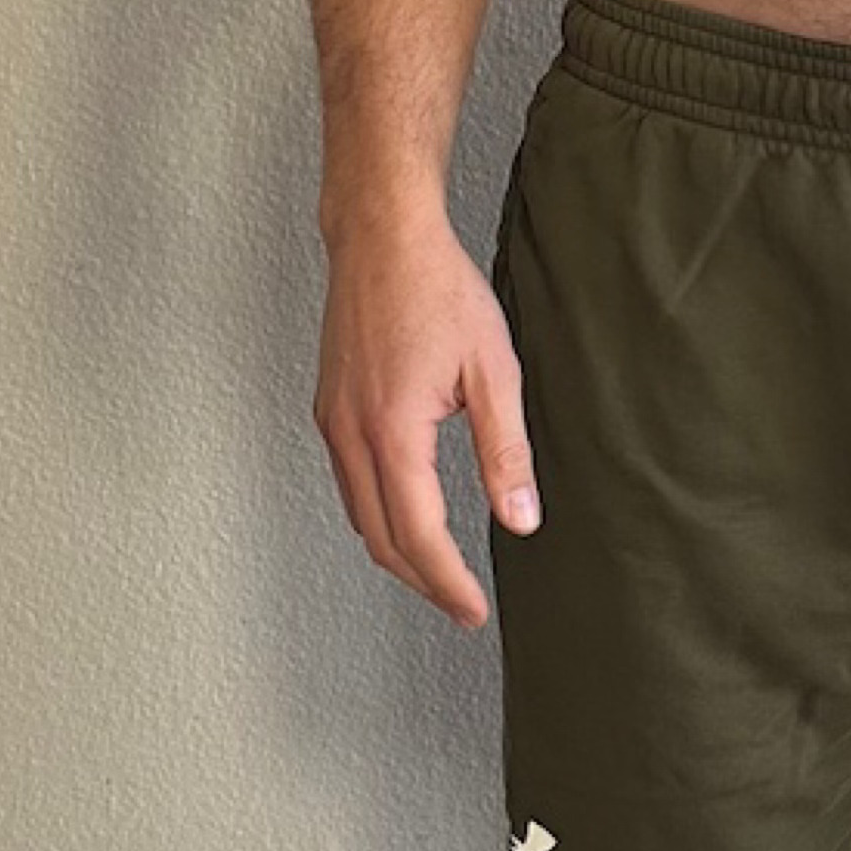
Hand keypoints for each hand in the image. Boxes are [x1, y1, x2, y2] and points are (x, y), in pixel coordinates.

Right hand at [314, 209, 539, 628]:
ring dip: (398, 552)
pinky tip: (410, 516)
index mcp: (392, 431)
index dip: (447, 581)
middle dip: (422, 580)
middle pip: (379, 537)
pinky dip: (380, 515)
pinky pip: (350, 484)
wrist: (382, 239)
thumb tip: (520, 519)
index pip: (417, 533)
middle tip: (462, 605)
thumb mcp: (494, 369)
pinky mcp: (330, 409)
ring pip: (359, 514)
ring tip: (442, 573)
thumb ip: (506, 450)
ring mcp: (332, 423)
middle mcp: (349, 434)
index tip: (473, 611)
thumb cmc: (440, 291)